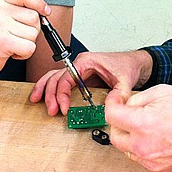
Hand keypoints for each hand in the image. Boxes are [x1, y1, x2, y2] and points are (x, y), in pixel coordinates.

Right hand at [0, 0, 48, 78]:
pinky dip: (25, 54)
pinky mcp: (2, 41)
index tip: (46, 11)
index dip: (39, 2)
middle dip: (32, 30)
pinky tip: (13, 52)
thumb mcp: (10, 15)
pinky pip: (29, 47)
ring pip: (33, 34)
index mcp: (2, 1)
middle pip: (34, 17)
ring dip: (28, 43)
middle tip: (17, 35)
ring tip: (13, 43)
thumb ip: (27, 3)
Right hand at [29, 50, 152, 115]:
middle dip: (50, 94)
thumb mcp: (125, 80)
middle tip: (51, 110)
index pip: (67, 76)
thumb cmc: (126, 65)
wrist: (133, 63)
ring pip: (54, 76)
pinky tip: (45, 96)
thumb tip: (109, 106)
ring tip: (37, 100)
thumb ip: (119, 94)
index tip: (63, 107)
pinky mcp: (79, 77)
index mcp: (87, 61)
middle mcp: (79, 64)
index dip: (61, 93)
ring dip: (45, 88)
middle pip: (57, 77)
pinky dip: (51, 88)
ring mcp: (78, 70)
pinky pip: (61, 80)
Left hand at [105, 84, 171, 171]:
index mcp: (142, 124)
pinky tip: (153, 135)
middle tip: (127, 111)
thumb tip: (127, 104)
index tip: (116, 99)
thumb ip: (139, 98)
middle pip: (114, 135)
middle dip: (118, 121)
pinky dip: (140, 145)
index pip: (111, 115)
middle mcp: (142, 145)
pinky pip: (138, 156)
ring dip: (129, 135)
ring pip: (125, 148)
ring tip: (144, 123)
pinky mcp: (156, 168)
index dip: (111, 103)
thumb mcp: (163, 92)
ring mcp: (149, 159)